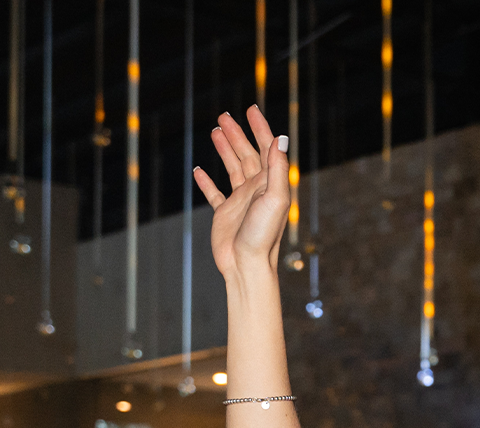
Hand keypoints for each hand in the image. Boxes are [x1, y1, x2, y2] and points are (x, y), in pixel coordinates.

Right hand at [194, 106, 289, 278]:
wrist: (247, 265)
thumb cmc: (263, 235)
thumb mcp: (274, 198)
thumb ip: (277, 168)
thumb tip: (280, 138)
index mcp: (270, 184)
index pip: (266, 149)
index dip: (260, 128)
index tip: (250, 109)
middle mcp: (256, 190)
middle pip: (247, 154)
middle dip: (237, 134)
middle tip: (224, 116)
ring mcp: (240, 202)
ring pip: (232, 168)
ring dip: (225, 150)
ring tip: (215, 132)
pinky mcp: (225, 215)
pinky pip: (215, 193)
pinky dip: (206, 182)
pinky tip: (199, 171)